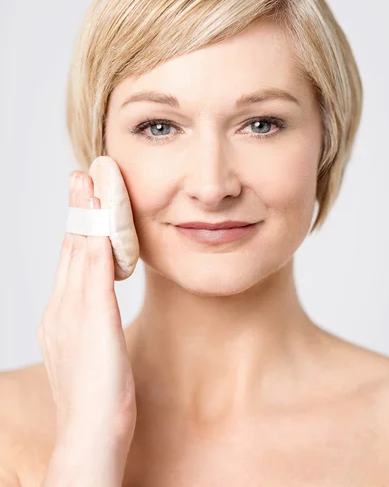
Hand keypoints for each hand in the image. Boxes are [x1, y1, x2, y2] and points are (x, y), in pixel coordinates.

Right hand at [37, 170, 137, 448]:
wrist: (90, 436)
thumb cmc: (97, 400)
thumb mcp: (94, 351)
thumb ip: (93, 322)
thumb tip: (100, 303)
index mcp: (60, 316)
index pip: (71, 262)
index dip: (79, 228)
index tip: (85, 201)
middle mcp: (61, 309)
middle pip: (71, 249)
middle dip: (78, 211)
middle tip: (82, 178)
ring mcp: (73, 314)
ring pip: (80, 253)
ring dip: (86, 216)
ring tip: (89, 184)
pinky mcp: (93, 321)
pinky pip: (95, 273)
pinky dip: (98, 244)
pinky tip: (103, 221)